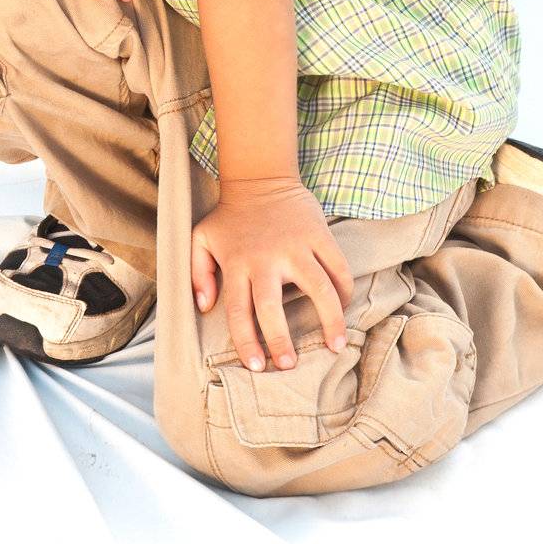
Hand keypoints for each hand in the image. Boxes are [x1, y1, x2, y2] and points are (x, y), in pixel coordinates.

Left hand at [190, 178, 354, 370]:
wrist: (260, 177)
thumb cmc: (230, 217)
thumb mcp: (201, 239)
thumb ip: (198, 273)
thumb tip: (205, 307)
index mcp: (237, 264)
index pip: (238, 312)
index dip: (247, 343)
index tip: (258, 366)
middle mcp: (265, 259)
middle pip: (272, 307)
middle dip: (281, 340)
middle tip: (289, 365)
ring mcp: (295, 246)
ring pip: (318, 288)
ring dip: (329, 320)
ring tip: (335, 346)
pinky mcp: (318, 234)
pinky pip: (337, 266)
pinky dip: (344, 289)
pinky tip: (344, 306)